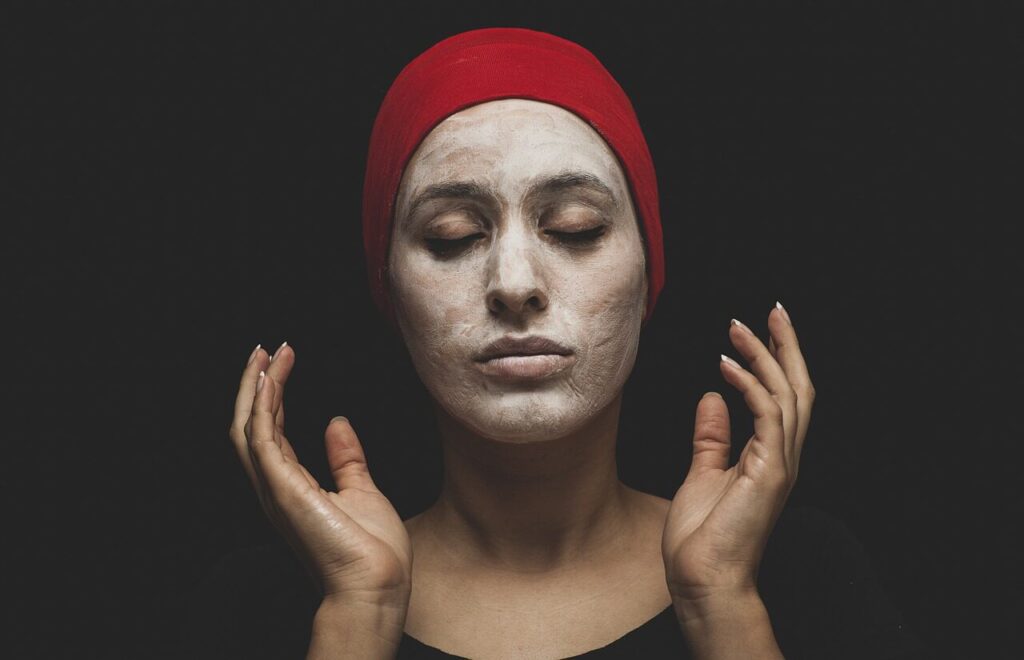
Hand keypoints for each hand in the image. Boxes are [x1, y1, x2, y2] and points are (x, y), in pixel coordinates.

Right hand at [228, 343, 412, 608]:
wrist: (377, 585)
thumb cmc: (372, 551)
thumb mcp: (362, 491)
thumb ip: (346, 458)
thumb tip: (337, 422)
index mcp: (292, 488)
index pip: (271, 432)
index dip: (272, 397)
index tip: (280, 362)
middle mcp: (275, 488)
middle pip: (250, 426)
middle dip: (255, 386)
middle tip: (263, 349)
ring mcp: (275, 489)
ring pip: (248, 428)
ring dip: (255, 388)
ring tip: (265, 353)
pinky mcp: (283, 489)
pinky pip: (262, 439)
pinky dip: (261, 407)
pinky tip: (269, 379)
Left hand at [662, 304, 815, 602]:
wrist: (703, 579)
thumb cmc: (702, 538)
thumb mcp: (703, 473)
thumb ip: (712, 436)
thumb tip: (712, 396)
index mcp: (771, 456)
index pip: (783, 397)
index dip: (777, 361)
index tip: (760, 328)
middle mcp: (783, 456)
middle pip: (797, 388)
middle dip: (786, 346)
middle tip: (773, 310)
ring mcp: (779, 464)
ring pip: (787, 395)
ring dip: (765, 356)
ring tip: (739, 327)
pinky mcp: (769, 472)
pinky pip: (766, 415)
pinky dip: (750, 385)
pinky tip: (727, 365)